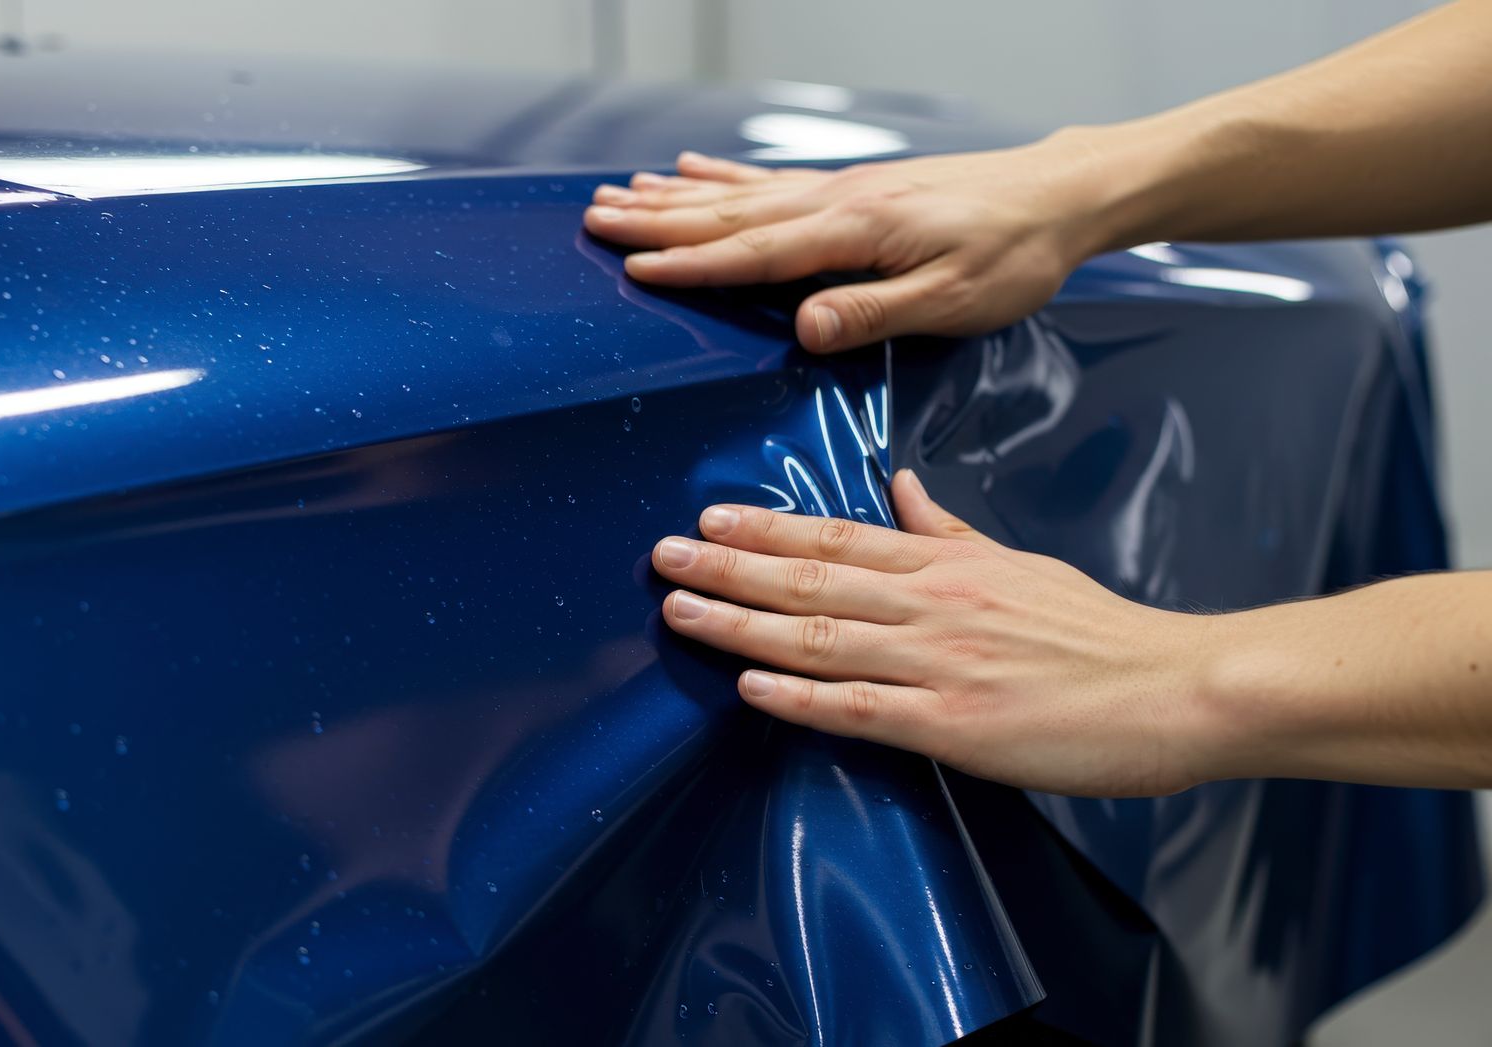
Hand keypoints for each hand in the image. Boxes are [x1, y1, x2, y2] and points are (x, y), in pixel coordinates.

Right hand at [584, 146, 1108, 352]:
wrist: (1059, 196)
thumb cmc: (1014, 255)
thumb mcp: (955, 300)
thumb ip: (875, 312)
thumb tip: (804, 327)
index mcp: (855, 233)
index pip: (755, 253)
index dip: (691, 265)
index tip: (631, 266)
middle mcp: (837, 201)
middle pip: (729, 215)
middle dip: (657, 220)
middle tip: (594, 219)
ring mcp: (841, 189)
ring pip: (739, 194)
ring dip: (675, 197)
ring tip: (620, 194)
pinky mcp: (853, 187)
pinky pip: (768, 181)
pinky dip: (721, 177)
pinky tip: (689, 171)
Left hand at [650, 470, 1222, 796]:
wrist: (1176, 689)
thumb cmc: (1100, 632)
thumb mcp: (1020, 562)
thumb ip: (949, 530)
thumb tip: (898, 487)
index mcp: (949, 563)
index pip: (839, 537)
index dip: (767, 528)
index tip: (709, 518)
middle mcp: (934, 603)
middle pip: (812, 578)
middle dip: (729, 567)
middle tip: (662, 556)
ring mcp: (940, 662)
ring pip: (821, 637)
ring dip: (741, 624)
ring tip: (679, 612)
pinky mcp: (954, 725)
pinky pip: (859, 708)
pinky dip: (799, 696)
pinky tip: (749, 685)